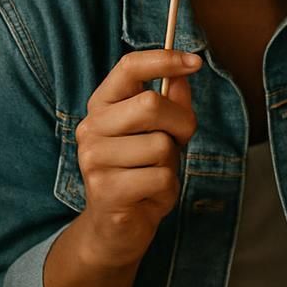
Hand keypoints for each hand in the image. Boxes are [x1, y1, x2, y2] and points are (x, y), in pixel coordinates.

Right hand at [45, 49, 200, 286]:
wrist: (117, 227)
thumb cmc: (141, 170)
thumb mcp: (160, 131)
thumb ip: (171, 100)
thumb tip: (183, 71)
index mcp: (102, 105)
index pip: (128, 67)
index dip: (164, 59)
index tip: (195, 62)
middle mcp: (91, 127)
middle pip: (150, 105)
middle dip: (180, 123)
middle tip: (179, 141)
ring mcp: (94, 159)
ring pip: (160, 145)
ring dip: (171, 163)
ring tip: (154, 174)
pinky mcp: (105, 190)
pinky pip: (160, 177)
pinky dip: (167, 188)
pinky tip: (149, 195)